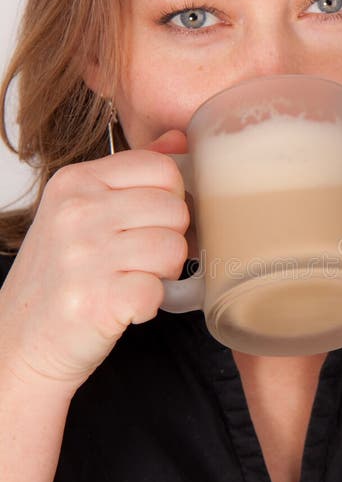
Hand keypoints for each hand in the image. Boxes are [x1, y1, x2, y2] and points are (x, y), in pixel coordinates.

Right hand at [0, 131, 189, 393]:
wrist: (21, 342)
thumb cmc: (59, 277)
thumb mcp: (82, 211)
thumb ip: (131, 175)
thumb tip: (180, 139)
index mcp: (75, 182)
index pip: (162, 168)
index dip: (170, 199)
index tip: (150, 222)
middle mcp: (76, 213)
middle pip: (175, 209)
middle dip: (170, 239)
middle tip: (140, 259)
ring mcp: (83, 257)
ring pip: (173, 249)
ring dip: (163, 273)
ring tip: (132, 279)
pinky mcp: (95, 301)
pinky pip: (158, 291)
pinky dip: (150, 304)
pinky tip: (125, 305)